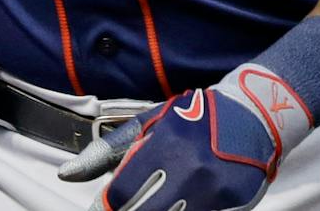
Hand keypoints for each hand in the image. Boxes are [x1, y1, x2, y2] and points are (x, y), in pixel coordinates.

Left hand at [59, 62, 315, 210]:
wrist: (252, 118)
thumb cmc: (192, 119)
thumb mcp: (148, 123)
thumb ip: (107, 151)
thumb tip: (66, 174)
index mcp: (163, 146)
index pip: (121, 193)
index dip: (104, 207)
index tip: (99, 209)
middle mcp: (189, 170)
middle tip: (120, 210)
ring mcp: (214, 192)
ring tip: (147, 204)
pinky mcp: (234, 207)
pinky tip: (173, 207)